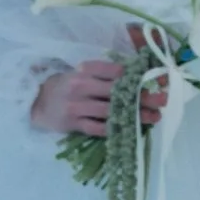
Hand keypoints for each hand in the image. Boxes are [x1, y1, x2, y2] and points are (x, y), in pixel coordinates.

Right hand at [32, 51, 165, 136]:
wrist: (36, 102)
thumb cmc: (65, 86)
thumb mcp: (82, 73)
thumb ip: (104, 73)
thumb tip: (138, 75)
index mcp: (85, 69)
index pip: (116, 71)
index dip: (139, 75)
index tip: (158, 79)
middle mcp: (81, 85)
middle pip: (118, 91)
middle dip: (143, 95)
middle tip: (163, 99)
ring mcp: (77, 105)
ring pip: (111, 111)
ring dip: (136, 114)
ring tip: (155, 116)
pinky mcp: (73, 123)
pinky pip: (99, 128)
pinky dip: (117, 129)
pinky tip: (133, 130)